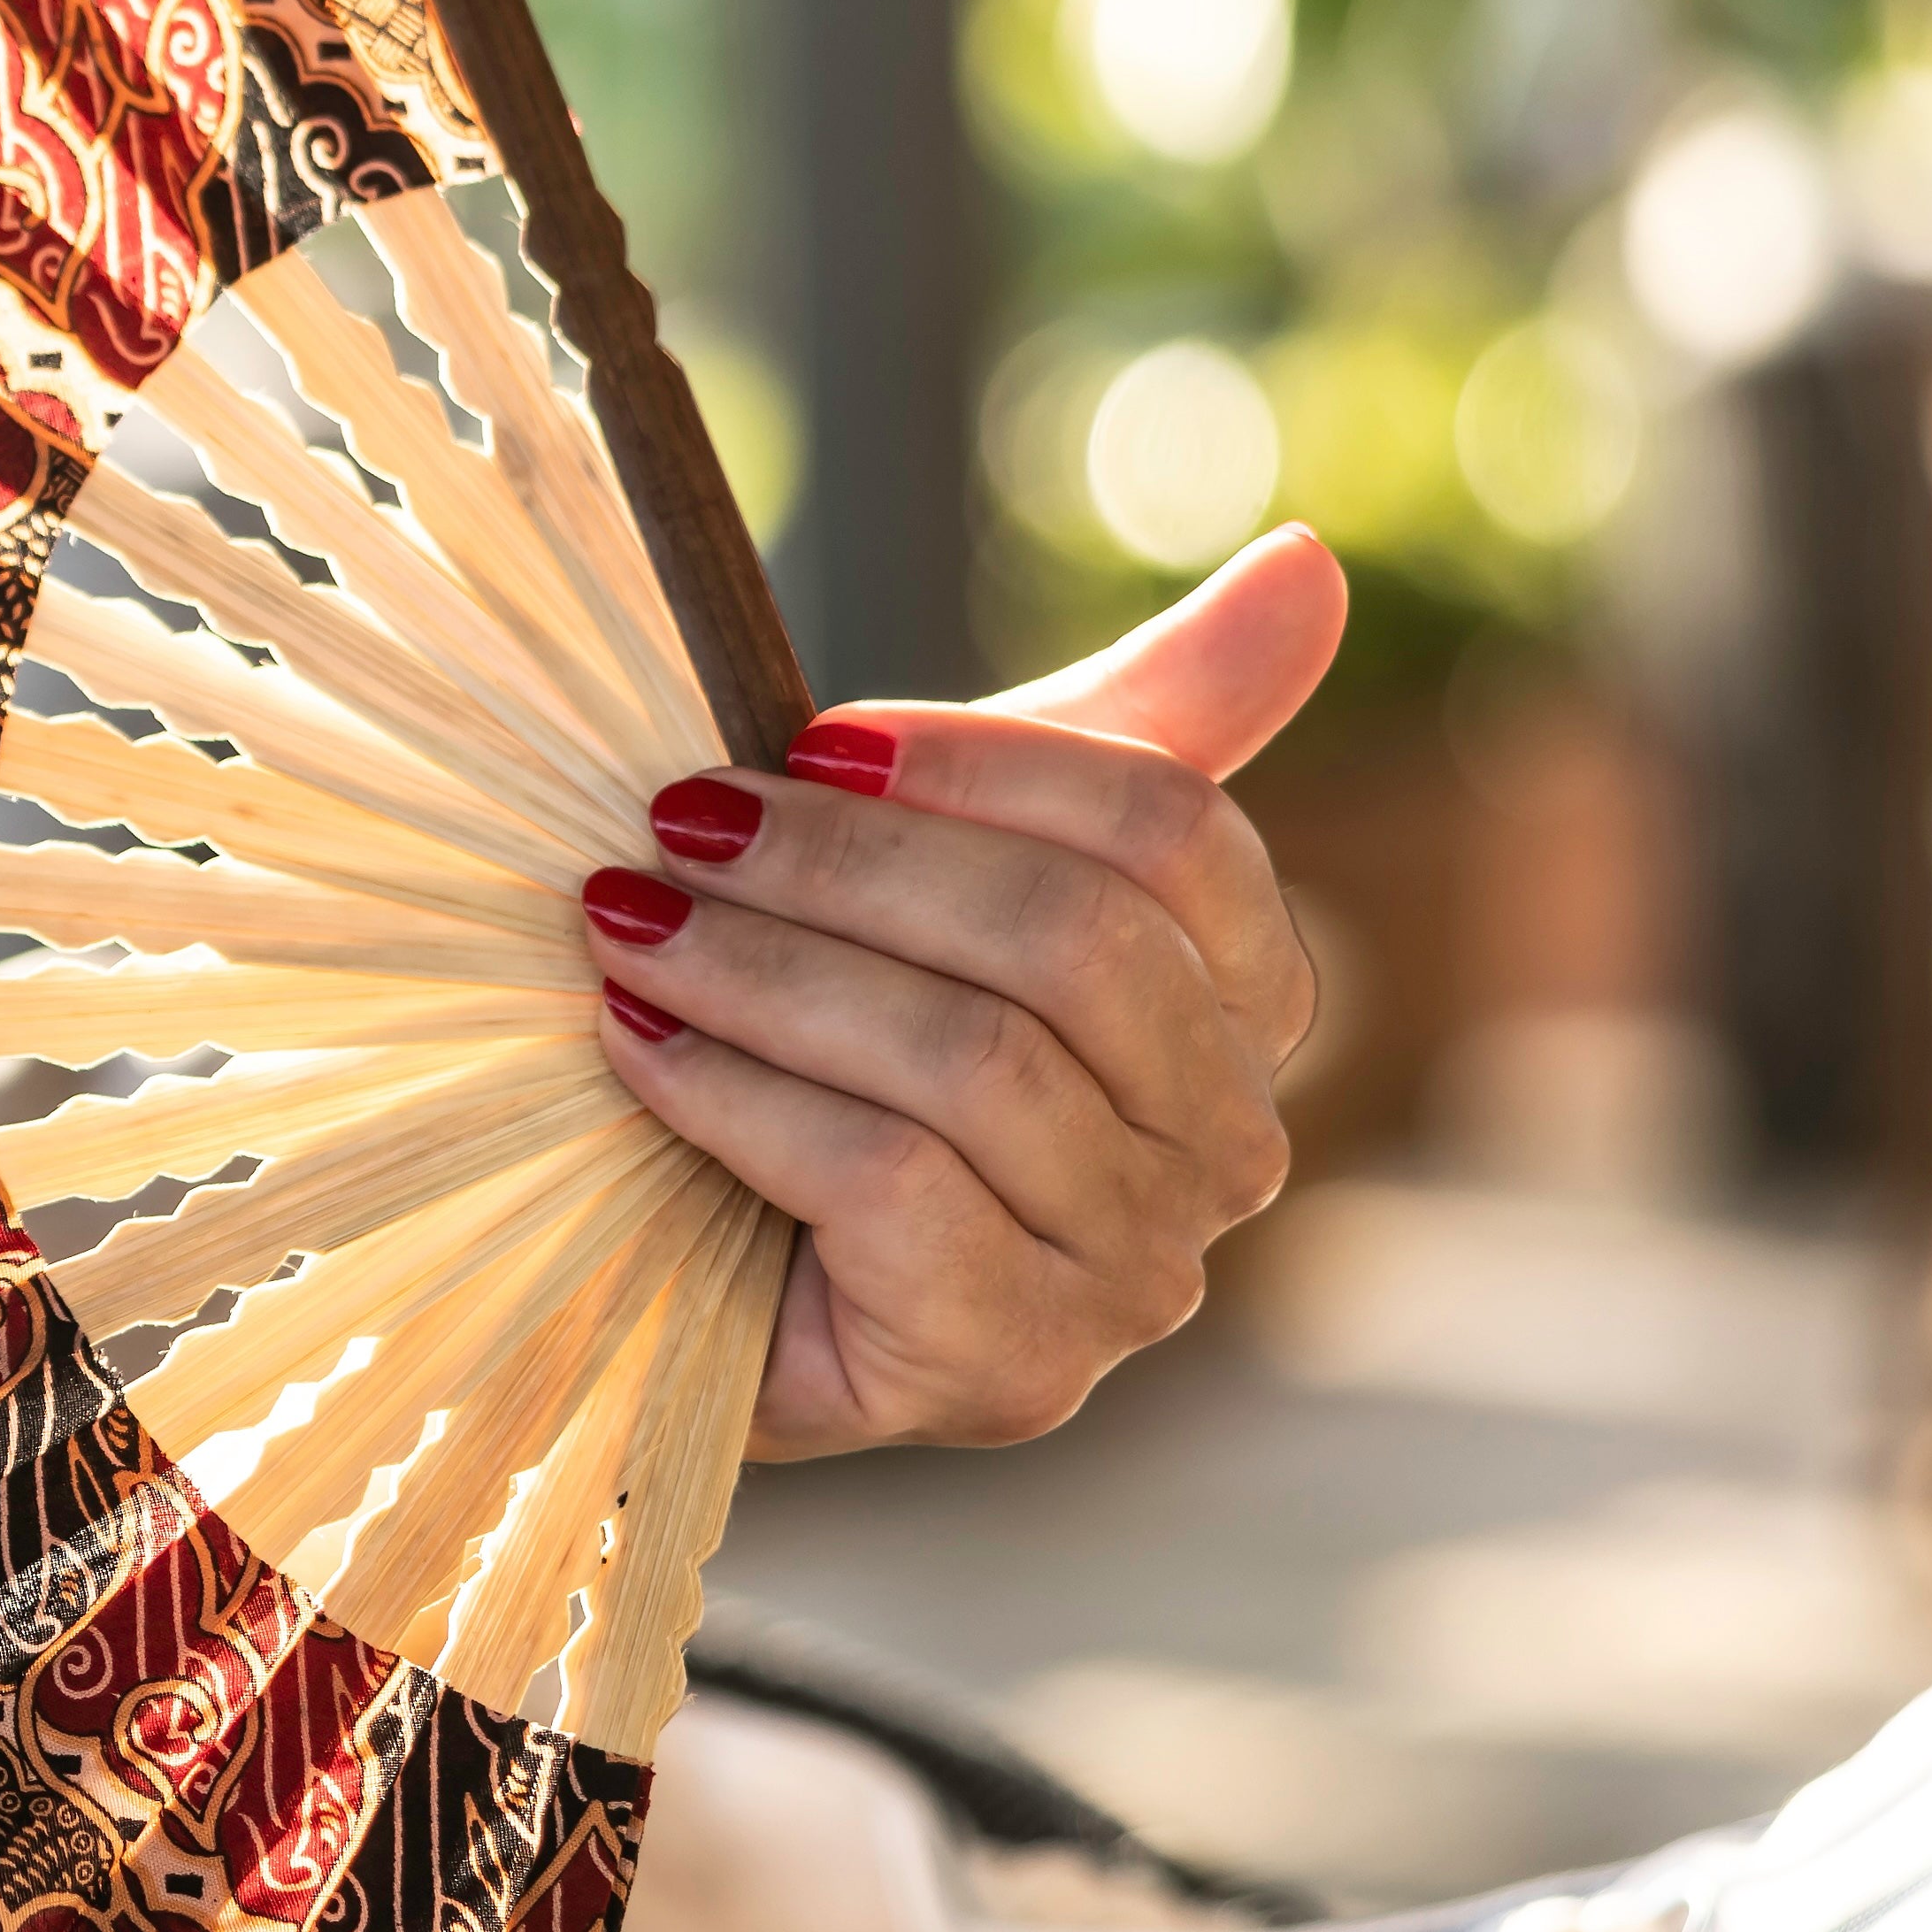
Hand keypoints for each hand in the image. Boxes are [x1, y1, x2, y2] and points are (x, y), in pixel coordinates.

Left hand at [578, 527, 1346, 1458]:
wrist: (674, 1251)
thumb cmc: (830, 1029)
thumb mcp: (955, 851)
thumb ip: (1135, 717)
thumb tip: (1307, 561)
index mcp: (1247, 1007)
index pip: (1173, 835)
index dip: (979, 766)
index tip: (805, 738)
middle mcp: (1226, 1153)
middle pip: (1073, 944)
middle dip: (849, 866)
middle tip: (673, 819)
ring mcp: (1133, 1279)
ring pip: (973, 1064)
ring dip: (763, 971)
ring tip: (624, 921)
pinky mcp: (1013, 1369)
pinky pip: (893, 1188)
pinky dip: (740, 1097)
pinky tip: (637, 1047)